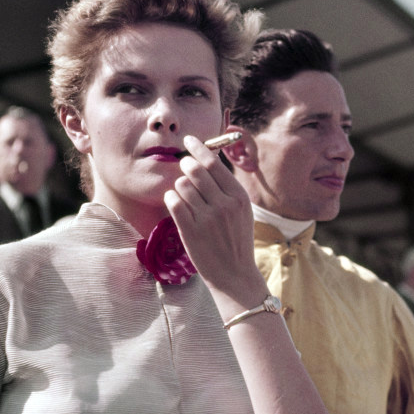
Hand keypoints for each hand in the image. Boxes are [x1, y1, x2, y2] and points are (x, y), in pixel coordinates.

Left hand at [164, 135, 263, 304]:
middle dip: (185, 163)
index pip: (214, 163)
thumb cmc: (236, 239)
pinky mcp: (191, 230)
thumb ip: (227, 188)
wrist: (234, 274)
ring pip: (182, 185)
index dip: (198, 148)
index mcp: (239, 196)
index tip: (189, 140)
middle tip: (182, 164)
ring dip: (178, 184)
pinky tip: (175, 202)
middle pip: (196, 170)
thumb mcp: (242, 211)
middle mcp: (224, 205)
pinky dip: (171, 198)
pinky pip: (173, 202)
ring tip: (183, 191)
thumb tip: (208, 159)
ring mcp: (207, 218)